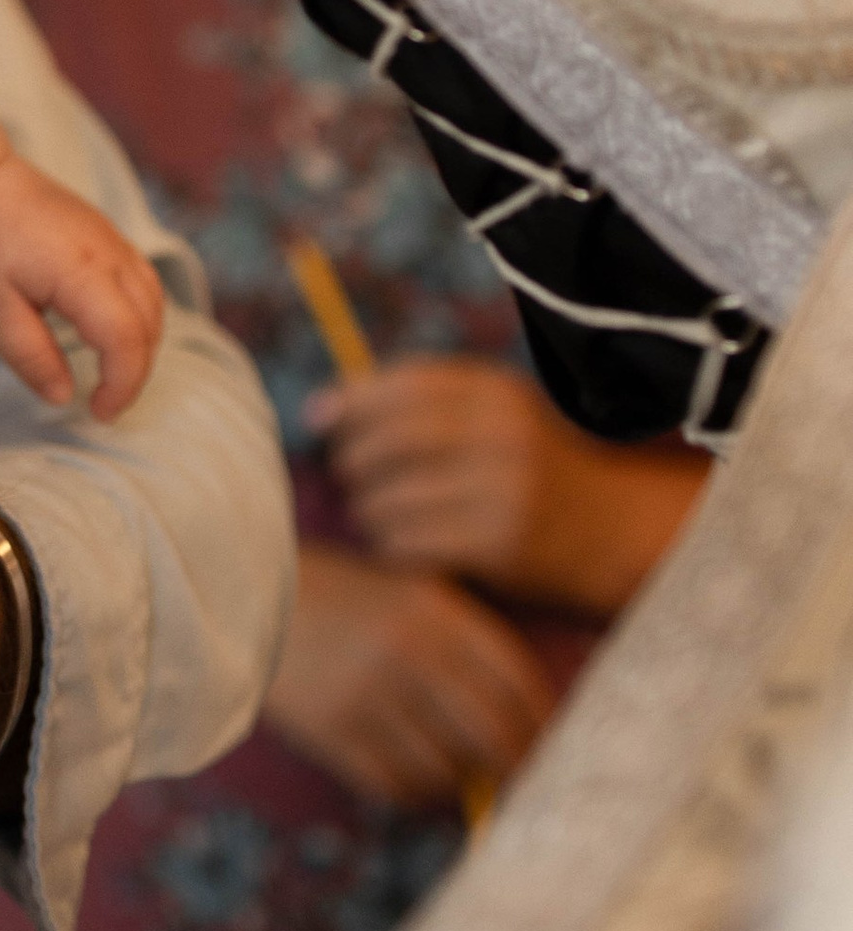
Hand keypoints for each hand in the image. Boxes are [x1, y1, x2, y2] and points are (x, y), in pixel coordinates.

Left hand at [0, 152, 164, 420]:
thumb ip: (31, 358)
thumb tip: (64, 398)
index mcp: (81, 271)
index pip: (126, 340)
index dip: (122, 385)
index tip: (99, 414)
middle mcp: (109, 252)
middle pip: (150, 323)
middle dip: (135, 372)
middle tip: (103, 404)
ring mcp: (112, 237)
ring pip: (154, 299)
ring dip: (142, 343)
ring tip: (110, 374)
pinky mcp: (106, 232)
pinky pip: (142, 278)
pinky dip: (140, 314)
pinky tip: (112, 332)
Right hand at [265, 543, 553, 809]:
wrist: (247, 594)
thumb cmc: (345, 597)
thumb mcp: (413, 596)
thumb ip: (467, 646)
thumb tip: (525, 725)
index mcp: (439, 612)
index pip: (519, 685)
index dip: (544, 727)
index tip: (555, 751)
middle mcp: (412, 653)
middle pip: (492, 735)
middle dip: (514, 768)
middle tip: (520, 785)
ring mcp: (370, 694)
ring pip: (445, 768)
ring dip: (459, 782)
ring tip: (457, 777)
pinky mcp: (333, 729)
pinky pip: (396, 785)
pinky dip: (414, 793)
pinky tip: (414, 779)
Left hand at [316, 362, 705, 615]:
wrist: (612, 528)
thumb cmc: (529, 465)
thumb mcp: (492, 414)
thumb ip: (417, 402)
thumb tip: (318, 408)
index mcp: (495, 393)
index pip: (397, 385)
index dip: (347, 400)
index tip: (318, 418)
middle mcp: (499, 436)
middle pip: (382, 443)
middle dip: (351, 460)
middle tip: (353, 475)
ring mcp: (501, 491)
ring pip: (385, 499)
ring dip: (368, 509)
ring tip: (382, 511)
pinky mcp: (498, 545)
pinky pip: (407, 543)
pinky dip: (393, 544)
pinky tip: (407, 542)